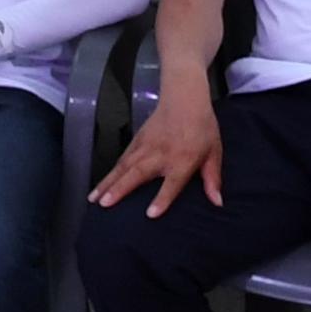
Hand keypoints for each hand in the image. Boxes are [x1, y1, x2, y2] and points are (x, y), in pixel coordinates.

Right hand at [91, 98, 224, 216]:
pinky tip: (101, 184)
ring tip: (93, 199)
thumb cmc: (203, 127)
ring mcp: (145, 146)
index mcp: (183, 159)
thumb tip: (217, 203)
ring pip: (124, 166)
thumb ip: (212, 178)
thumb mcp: (214, 152)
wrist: (185, 97)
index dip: (162, 198)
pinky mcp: (137, 140)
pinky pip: (122, 158)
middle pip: (138, 173)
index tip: (150, 214)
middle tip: (104, 204)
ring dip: (108, 182)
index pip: (172, 182)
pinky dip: (110, 172)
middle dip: (120, 189)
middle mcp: (161, 154)